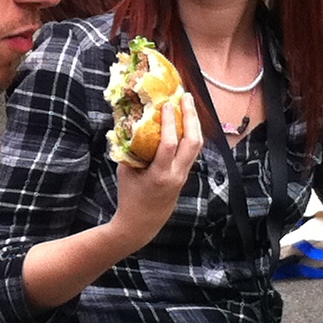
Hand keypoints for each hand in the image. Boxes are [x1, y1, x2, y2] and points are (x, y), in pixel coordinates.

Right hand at [106, 94, 201, 250]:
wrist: (141, 224)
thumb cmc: (129, 197)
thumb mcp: (125, 172)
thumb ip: (129, 149)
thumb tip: (128, 124)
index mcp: (160, 175)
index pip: (170, 144)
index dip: (170, 123)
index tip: (167, 104)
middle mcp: (176, 174)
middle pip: (193, 142)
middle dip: (191, 117)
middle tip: (186, 97)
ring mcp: (183, 176)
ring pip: (196, 146)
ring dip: (194, 124)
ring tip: (188, 105)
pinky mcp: (184, 176)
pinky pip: (191, 152)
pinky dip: (190, 135)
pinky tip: (185, 123)